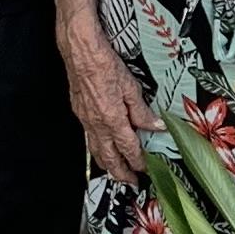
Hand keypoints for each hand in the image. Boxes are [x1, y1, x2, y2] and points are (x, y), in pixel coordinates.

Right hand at [61, 26, 152, 186]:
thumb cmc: (104, 64)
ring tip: (117, 172)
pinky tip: (102, 148)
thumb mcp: (131, 88)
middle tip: (131, 182)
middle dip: (121, 173)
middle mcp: (96, 125)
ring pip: (96, 151)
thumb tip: (155, 126)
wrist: (80, 51)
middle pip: (109, 158)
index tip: (145, 170)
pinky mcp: (79, 112)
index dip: (138, 162)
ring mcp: (85, 120)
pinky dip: (97, 150)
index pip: (128, 149)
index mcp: (112, 120)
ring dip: (108, 165)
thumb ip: (142, 111)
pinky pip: (89, 138)